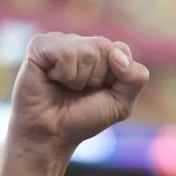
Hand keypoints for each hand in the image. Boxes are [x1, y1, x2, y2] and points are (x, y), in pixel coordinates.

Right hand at [7, 33, 149, 160]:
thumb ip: (135, 78)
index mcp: (102, 53)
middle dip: (96, 77)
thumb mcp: (122, 103)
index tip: (100, 90)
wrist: (52, 134)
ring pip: (86, 51)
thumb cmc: (84, 117)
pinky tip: (52, 79)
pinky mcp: (40, 45)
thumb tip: (116, 54)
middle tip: (80, 91)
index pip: (121, 49)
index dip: (115, 76)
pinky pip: (65, 53)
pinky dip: (64, 74)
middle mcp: (81, 43)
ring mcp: (60, 41)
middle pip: (104, 47)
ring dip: (79, 79)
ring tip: (66, 86)